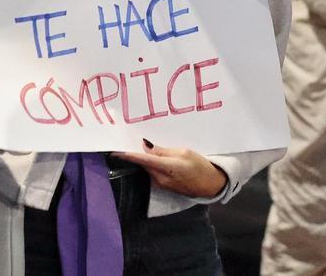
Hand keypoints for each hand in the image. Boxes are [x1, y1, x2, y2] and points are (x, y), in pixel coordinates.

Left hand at [113, 140, 228, 198]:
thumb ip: (163, 151)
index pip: (142, 160)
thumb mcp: (184, 152)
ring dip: (144, 158)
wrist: (211, 185)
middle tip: (129, 139)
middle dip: (135, 153)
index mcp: (166, 168)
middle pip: (143, 163)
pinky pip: (153, 172)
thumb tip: (146, 146)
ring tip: (142, 145)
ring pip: (148, 167)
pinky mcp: (164, 185)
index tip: (114, 149)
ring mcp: (161, 183)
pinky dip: (151, 163)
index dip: (127, 154)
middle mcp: (160, 178)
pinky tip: (154, 156)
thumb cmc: (201, 166)